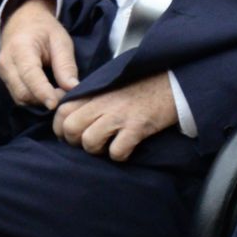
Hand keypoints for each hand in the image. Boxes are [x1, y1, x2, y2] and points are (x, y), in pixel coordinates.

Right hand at [0, 0, 81, 109]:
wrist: (22, 21)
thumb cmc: (44, 30)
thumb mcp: (61, 41)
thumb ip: (66, 65)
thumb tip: (73, 88)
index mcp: (20, 48)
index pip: (30, 75)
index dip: (42, 92)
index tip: (55, 104)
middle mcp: (6, 63)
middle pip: (23, 92)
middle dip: (44, 99)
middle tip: (66, 96)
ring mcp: (2, 72)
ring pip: (19, 97)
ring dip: (39, 101)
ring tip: (58, 93)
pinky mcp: (3, 79)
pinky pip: (17, 96)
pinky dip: (33, 99)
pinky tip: (47, 93)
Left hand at [53, 71, 181, 159]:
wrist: (175, 81)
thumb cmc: (144, 85)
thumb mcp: (113, 86)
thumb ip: (92, 97)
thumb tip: (73, 116)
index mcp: (97, 92)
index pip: (62, 111)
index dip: (60, 127)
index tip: (69, 134)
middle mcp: (105, 102)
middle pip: (70, 128)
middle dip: (75, 142)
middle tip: (90, 142)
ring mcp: (121, 114)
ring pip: (89, 141)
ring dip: (97, 150)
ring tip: (109, 145)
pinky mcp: (138, 126)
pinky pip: (117, 151)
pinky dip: (120, 155)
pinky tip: (128, 148)